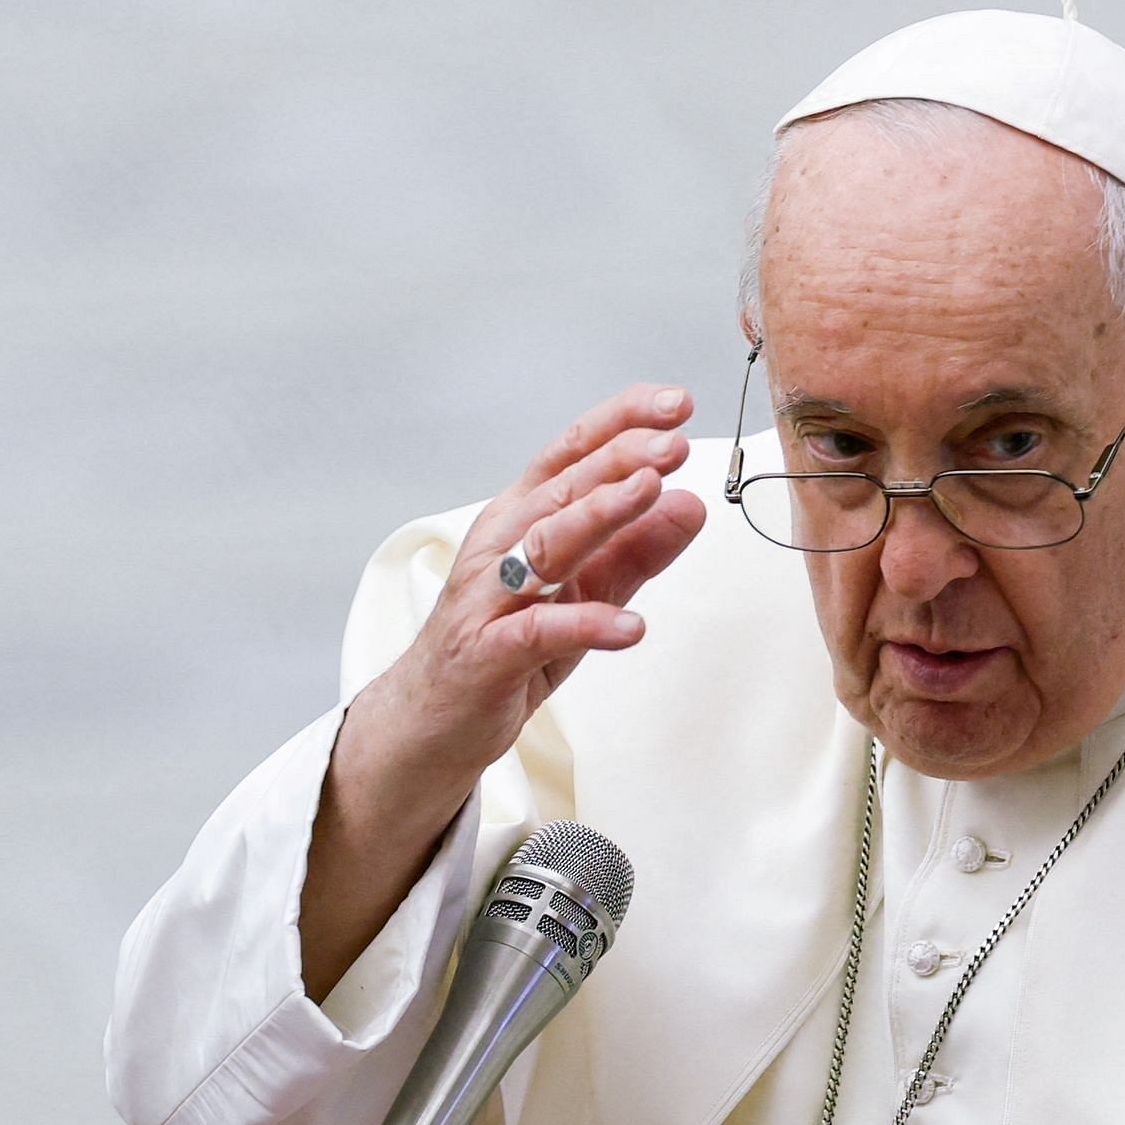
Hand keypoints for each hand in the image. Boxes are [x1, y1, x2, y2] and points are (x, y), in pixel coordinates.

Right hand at [346, 383, 706, 796]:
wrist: (434, 719)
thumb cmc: (505, 646)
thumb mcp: (585, 593)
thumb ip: (635, 551)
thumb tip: (691, 504)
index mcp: (521, 518)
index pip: (572, 452)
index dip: (621, 422)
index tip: (675, 405)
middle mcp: (500, 545)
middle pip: (562, 488)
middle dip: (621, 459)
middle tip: (674, 443)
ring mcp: (490, 597)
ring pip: (546, 544)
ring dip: (600, 515)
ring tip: (652, 493)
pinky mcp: (488, 654)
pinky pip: (539, 631)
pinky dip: (586, 624)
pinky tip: (630, 625)